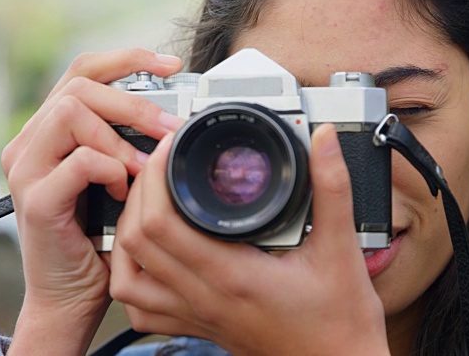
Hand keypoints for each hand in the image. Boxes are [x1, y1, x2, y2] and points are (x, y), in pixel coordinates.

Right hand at [1, 48, 183, 354]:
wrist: (75, 293)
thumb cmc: (101, 237)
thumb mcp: (120, 179)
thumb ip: (130, 145)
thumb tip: (171, 119)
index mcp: (54, 132)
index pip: (84, 73)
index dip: (128, 61)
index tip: (171, 67)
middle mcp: (32, 142)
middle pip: (80, 86)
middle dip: (135, 103)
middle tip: (170, 127)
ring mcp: (28, 169)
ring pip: (72, 113)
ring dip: (120, 138)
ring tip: (142, 168)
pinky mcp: (37, 199)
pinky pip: (80, 161)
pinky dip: (111, 170)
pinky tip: (123, 192)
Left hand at [110, 124, 389, 354]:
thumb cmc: (340, 320)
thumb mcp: (341, 248)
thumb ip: (332, 188)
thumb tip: (324, 141)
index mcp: (233, 276)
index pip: (161, 223)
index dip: (156, 177)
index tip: (172, 149)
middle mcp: (205, 298)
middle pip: (136, 241)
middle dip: (140, 192)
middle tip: (163, 165)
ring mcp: (198, 316)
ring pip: (128, 277)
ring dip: (127, 233)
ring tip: (148, 203)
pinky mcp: (199, 326)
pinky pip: (143, 307)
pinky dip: (134, 275)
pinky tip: (151, 256)